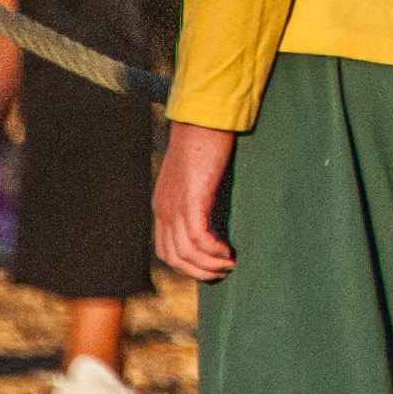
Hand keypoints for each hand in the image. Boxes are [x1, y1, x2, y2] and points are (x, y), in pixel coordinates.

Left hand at [154, 121, 236, 281]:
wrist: (204, 120)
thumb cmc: (206, 142)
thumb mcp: (198, 177)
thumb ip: (200, 196)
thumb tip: (216, 216)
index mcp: (163, 204)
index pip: (166, 248)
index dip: (187, 264)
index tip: (210, 266)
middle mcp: (164, 209)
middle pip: (173, 256)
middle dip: (198, 271)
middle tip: (222, 272)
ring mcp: (175, 206)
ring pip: (185, 252)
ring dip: (208, 265)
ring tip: (229, 265)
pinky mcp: (191, 201)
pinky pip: (198, 238)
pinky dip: (213, 251)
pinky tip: (228, 251)